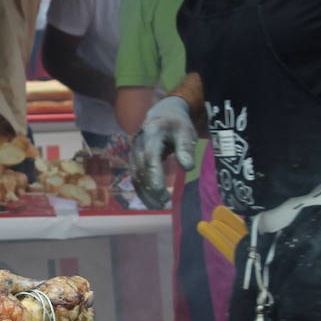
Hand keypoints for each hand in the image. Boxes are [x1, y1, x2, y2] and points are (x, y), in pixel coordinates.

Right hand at [130, 95, 196, 209]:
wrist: (162, 114)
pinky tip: (151, 200)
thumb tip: (187, 168)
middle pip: (141, 170)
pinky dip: (141, 189)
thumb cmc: (176, 124)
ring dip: (144, 193)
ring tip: (157, 207)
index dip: (154, 177)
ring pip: (135, 175)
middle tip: (164, 205)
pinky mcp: (133, 159)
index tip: (162, 193)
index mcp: (151, 134)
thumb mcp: (186, 131)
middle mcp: (138, 143)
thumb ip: (186, 148)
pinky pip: (135, 176)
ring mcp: (133, 151)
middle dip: (150, 189)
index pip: (150, 158)